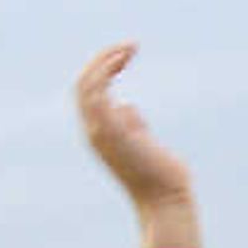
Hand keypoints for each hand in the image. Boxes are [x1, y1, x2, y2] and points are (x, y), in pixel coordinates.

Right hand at [75, 43, 197, 218]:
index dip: (103, 70)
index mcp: (99, 133)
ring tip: (129, 47)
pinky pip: (96, 90)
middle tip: (130, 46)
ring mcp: (99, 131)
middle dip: (102, 60)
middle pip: (83, 84)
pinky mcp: (110, 130)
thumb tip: (127, 106)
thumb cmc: (161, 176)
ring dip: (105, 59)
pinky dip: (107, 67)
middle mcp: (93, 131)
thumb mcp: (143, 142)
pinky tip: (125, 56)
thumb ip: (132, 125)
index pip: (89, 93)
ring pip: (86, 84)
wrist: (165, 200)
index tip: (126, 55)